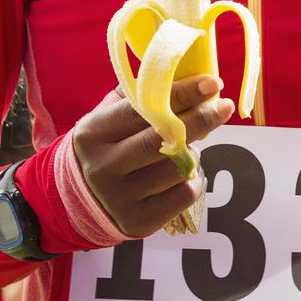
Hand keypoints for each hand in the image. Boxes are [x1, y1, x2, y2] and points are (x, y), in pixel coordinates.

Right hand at [69, 78, 234, 236]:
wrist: (76, 200)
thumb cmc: (106, 147)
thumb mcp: (108, 119)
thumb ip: (140, 99)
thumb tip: (188, 78)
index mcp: (93, 133)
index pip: (143, 109)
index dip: (181, 94)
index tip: (211, 82)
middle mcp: (103, 166)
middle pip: (162, 140)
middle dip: (200, 120)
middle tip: (224, 107)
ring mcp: (118, 198)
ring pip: (176, 169)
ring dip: (194, 153)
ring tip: (189, 147)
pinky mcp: (137, 222)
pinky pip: (182, 195)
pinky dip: (193, 180)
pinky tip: (185, 173)